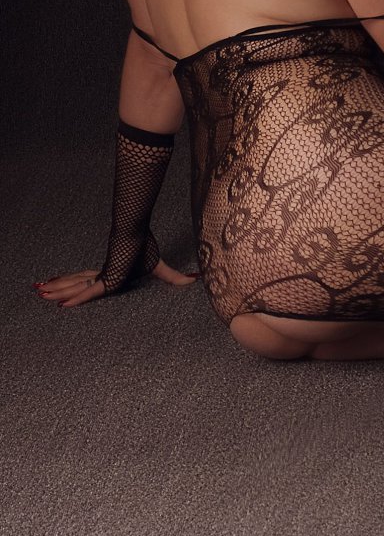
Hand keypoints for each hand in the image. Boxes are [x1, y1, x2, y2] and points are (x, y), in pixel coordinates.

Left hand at [33, 259, 199, 307]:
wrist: (139, 230)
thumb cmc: (146, 245)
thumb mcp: (159, 267)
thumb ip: (173, 277)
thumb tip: (194, 280)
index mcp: (112, 272)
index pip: (88, 282)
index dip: (72, 286)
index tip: (56, 290)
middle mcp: (104, 273)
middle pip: (76, 283)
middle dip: (57, 288)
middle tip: (37, 290)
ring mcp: (104, 274)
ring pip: (76, 287)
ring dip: (57, 290)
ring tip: (37, 291)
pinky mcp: (109, 276)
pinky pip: (90, 292)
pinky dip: (77, 299)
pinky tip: (62, 305)